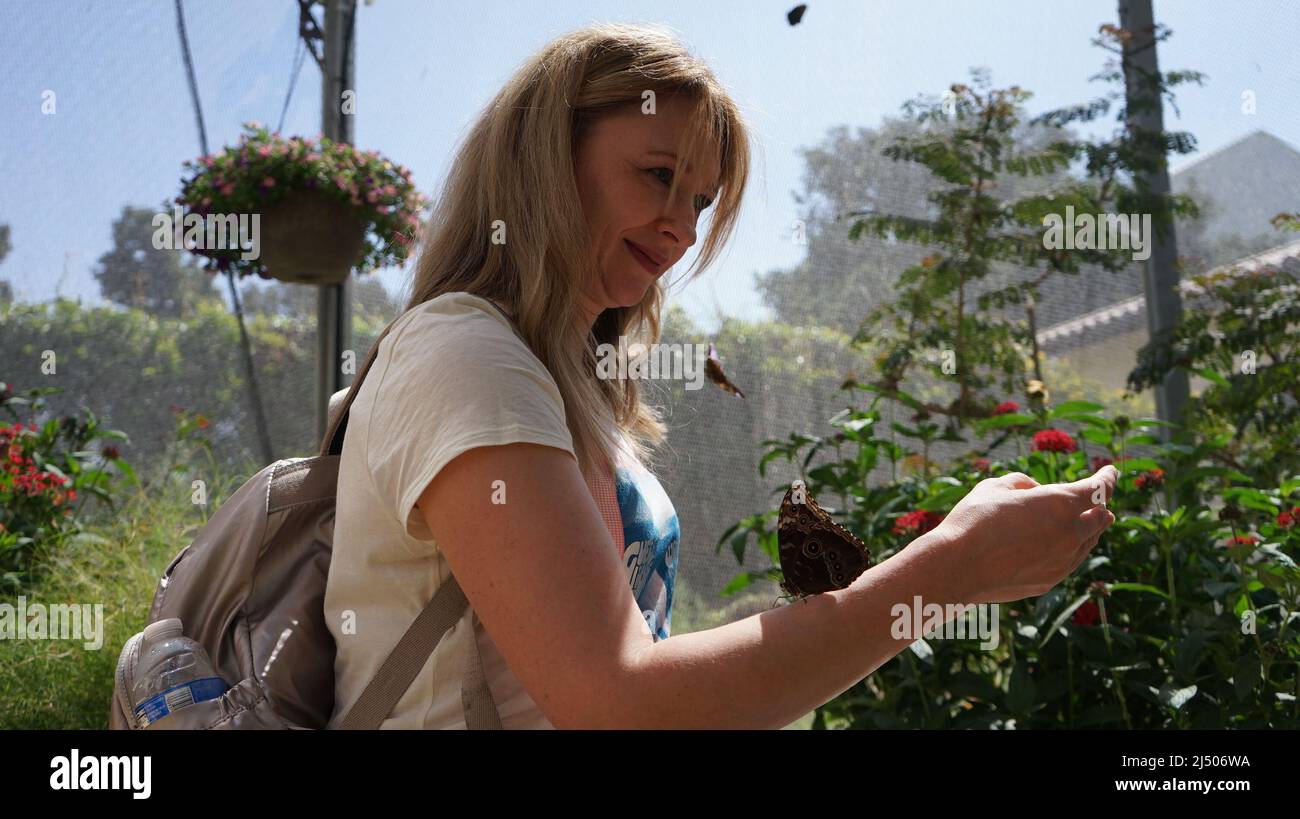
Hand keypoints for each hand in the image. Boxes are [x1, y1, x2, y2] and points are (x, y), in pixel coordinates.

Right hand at [931, 465, 1118, 604]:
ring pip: (1088, 543)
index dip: (1107, 478)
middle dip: (1101, 506)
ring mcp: (1062, 562)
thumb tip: (1034, 492)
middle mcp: (1070, 534)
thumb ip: (1023, 484)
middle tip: (1099, 500)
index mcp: (1061, 504)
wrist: (956, 568)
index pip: (1098, 489)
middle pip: (1101, 518)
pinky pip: (1070, 561)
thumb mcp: (995, 487)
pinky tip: (1061, 546)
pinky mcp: (1049, 581)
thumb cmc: (973, 521)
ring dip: (1089, 529)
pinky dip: (1072, 549)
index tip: (1111, 473)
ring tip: (1087, 522)